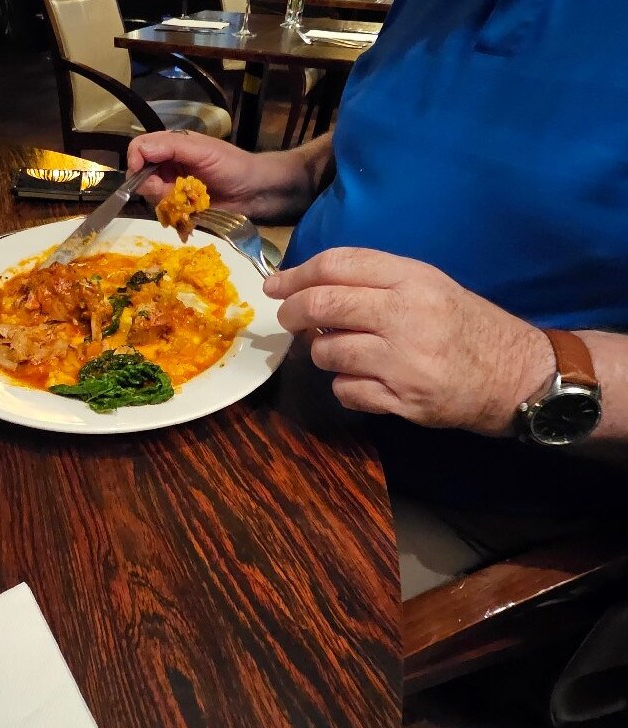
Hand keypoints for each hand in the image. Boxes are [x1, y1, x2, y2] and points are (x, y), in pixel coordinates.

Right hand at [127, 131, 264, 213]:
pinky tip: (190, 210)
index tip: (141, 174)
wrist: (254, 191)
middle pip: (140, 175)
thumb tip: (140, 150)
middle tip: (168, 190)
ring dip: (165, 200)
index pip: (139, 147)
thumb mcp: (203, 151)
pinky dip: (173, 213)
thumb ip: (172, 147)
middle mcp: (167, 164)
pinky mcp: (179, 206)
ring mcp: (172, 186)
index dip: (135, 160)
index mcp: (171, 144)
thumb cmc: (232, 165)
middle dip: (150, 185)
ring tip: (187, 200)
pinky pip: (165, 211)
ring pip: (151, 195)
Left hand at [263, 248, 555, 435]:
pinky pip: (345, 391)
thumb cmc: (465, 326)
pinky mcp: (402, 399)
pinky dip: (345, 387)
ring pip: (326, 352)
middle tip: (288, 319)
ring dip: (323, 353)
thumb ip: (374, 282)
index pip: (338, 264)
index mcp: (413, 279)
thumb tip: (308, 287)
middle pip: (321, 304)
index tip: (275, 284)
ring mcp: (403, 360)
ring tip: (343, 352)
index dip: (297, 273)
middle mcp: (406, 315)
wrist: (515, 375)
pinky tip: (366, 381)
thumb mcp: (428, 286)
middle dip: (292, 313)